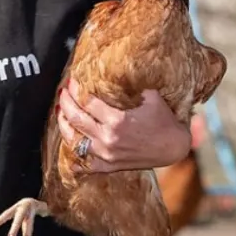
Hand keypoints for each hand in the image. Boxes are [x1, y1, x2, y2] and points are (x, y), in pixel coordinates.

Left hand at [57, 78, 189, 172]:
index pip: (87, 102)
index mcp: (117, 120)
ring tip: (61, 112)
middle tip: (63, 92)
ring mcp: (107, 155)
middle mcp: (108, 139)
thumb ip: (132, 85)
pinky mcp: (109, 166)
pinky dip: (73, 154)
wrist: (174, 148)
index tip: (72, 81)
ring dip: (64, 124)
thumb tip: (118, 70)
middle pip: (76, 118)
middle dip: (66, 103)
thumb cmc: (164, 121)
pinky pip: (84, 164)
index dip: (76, 90)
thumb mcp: (151, 97)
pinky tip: (68, 143)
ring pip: (74, 140)